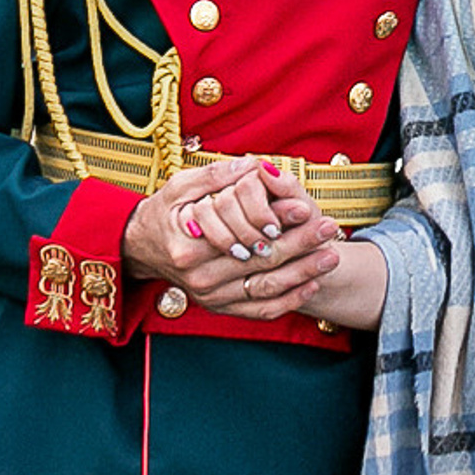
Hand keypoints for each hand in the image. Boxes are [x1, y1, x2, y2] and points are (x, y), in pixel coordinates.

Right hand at [123, 157, 344, 316]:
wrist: (143, 248)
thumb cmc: (164, 213)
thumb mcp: (180, 187)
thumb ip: (215, 177)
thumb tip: (252, 164)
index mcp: (188, 248)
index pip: (244, 236)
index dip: (277, 221)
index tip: (307, 207)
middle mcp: (199, 279)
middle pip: (260, 262)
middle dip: (300, 245)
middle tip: (330, 228)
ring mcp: (210, 297)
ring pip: (265, 288)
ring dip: (303, 273)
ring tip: (332, 255)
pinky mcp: (220, 308)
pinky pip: (260, 310)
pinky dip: (289, 299)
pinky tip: (313, 284)